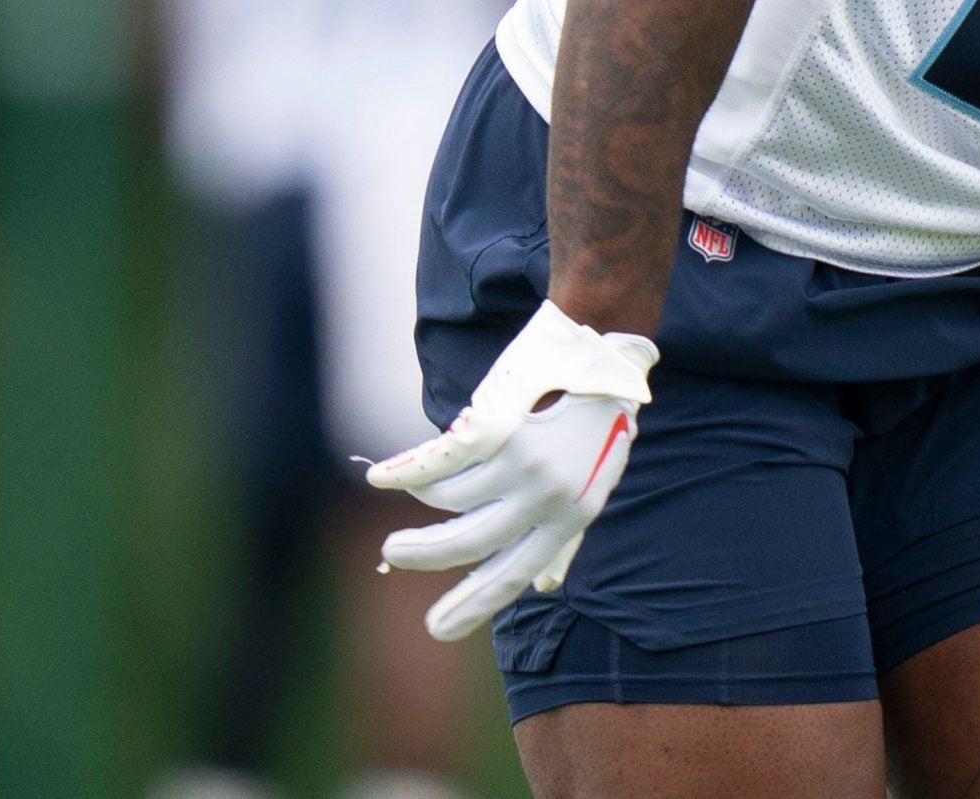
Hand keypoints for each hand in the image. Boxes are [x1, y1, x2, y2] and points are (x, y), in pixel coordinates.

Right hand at [367, 298, 657, 641]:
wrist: (599, 350)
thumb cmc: (595, 420)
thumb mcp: (593, 483)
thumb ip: (566, 535)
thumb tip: (543, 587)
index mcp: (571, 515)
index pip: (512, 574)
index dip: (472, 606)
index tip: (436, 629)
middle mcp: (546, 495)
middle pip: (468, 542)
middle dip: (424, 554)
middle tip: (394, 551)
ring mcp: (521, 463)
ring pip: (448, 497)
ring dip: (427, 493)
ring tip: (416, 484)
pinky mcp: (496, 429)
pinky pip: (435, 462)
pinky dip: (404, 469)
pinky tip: (381, 474)